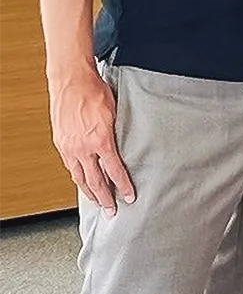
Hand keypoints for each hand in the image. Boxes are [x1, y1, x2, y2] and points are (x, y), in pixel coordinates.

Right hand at [49, 68, 134, 212]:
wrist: (71, 82)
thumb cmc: (96, 93)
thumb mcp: (116, 113)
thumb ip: (119, 132)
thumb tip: (127, 145)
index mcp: (101, 140)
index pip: (114, 170)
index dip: (123, 186)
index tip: (130, 197)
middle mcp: (83, 148)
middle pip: (95, 181)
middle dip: (104, 198)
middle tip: (112, 211)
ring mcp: (69, 147)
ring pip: (79, 177)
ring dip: (89, 192)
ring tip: (97, 203)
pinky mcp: (61, 143)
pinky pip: (70, 167)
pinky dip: (77, 177)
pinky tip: (82, 183)